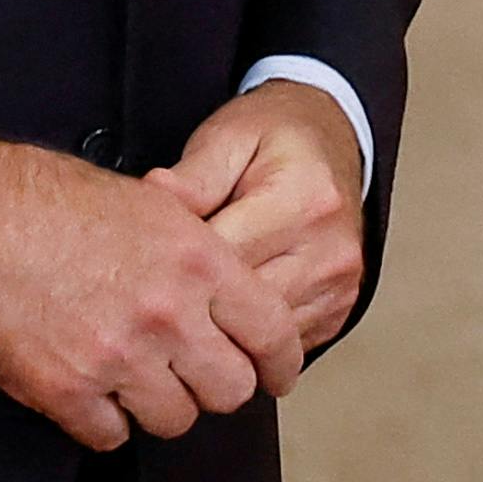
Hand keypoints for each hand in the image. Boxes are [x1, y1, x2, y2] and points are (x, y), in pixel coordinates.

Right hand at [0, 121, 303, 448]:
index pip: (275, 333)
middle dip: (214, 386)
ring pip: (175, 419)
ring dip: (157, 405)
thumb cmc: (42, 195)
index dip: (281, 362)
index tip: (275, 373)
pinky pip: (110, 436)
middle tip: (190, 374)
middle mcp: (168, 313)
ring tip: (131, 378)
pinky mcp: (63, 390)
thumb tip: (221, 296)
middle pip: (231, 390)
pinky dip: (101, 420)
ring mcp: (116, 357)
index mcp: (198, 258)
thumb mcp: (145, 202)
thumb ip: (194, 251)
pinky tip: (86, 389)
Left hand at [159, 80, 366, 355]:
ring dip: (219, 330)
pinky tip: (220, 321)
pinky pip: (282, 345)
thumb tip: (155, 198)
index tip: (143, 265)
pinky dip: (247, 339)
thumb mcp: (228, 137)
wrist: (331, 141)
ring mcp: (339, 287)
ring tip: (181, 311)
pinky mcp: (338, 311)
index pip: (224, 256)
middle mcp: (330, 249)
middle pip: (243, 307)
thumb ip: (192, 176)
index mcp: (304, 199)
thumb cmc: (276, 138)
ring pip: (262, 338)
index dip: (175, 265)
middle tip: (150, 297)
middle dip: (193, 303)